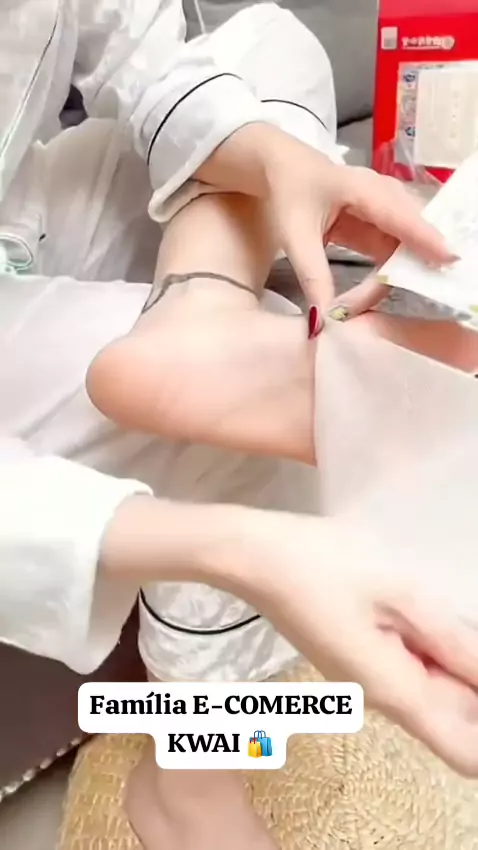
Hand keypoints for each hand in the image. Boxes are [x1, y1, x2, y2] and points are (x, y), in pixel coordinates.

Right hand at [244, 509, 477, 776]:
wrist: (253, 555)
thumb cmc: (323, 565)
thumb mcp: (401, 593)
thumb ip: (454, 641)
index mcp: (392, 690)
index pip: (465, 753)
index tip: (477, 672)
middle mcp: (377, 698)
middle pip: (449, 716)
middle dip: (471, 679)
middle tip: (456, 626)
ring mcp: (359, 679)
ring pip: (427, 687)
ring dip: (450, 658)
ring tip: (437, 611)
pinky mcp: (349, 656)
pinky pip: (403, 666)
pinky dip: (425, 645)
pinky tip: (416, 607)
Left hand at [262, 132, 455, 315]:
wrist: (277, 166)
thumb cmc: (287, 191)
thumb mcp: (294, 235)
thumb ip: (312, 276)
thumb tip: (323, 319)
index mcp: (364, 189)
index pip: (401, 218)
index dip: (425, 240)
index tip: (447, 261)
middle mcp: (382, 195)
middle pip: (409, 235)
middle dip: (401, 272)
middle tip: (367, 306)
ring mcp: (383, 209)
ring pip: (403, 246)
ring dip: (390, 277)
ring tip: (357, 305)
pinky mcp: (377, 223)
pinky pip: (392, 250)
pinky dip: (384, 274)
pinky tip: (369, 295)